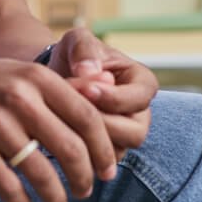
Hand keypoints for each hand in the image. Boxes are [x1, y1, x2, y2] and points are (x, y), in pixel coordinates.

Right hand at [0, 54, 119, 201]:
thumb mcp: (18, 72)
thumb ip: (58, 89)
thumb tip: (105, 98)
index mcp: (35, 77)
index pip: (88, 118)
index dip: (104, 149)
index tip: (108, 170)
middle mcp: (19, 97)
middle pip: (71, 149)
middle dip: (85, 179)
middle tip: (85, 191)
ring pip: (43, 174)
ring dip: (57, 196)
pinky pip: (10, 187)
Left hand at [50, 28, 156, 160]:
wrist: (60, 74)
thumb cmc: (75, 54)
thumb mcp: (78, 40)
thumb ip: (84, 49)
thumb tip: (88, 72)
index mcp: (142, 83)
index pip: (139, 98)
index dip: (113, 97)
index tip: (85, 88)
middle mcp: (140, 114)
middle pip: (133, 132)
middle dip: (100, 121)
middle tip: (70, 104)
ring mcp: (125, 136)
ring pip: (116, 151)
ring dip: (88, 136)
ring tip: (63, 114)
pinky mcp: (107, 152)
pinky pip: (98, 161)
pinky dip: (79, 146)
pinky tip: (60, 129)